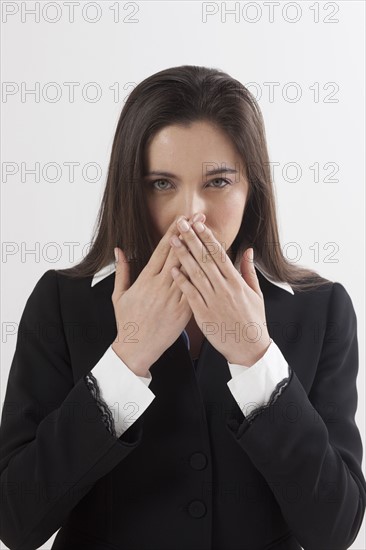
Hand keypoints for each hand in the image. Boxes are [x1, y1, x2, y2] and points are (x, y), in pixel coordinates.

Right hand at [111, 214, 204, 375]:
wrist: (136, 348)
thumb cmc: (128, 322)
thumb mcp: (119, 295)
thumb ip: (122, 271)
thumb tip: (120, 250)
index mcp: (145, 279)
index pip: (162, 249)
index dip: (173, 232)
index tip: (182, 218)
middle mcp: (160, 285)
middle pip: (179, 253)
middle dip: (190, 233)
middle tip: (200, 217)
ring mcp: (173, 298)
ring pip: (190, 269)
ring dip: (201, 250)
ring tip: (210, 235)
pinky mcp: (184, 311)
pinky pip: (196, 290)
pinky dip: (205, 277)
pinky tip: (215, 265)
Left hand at [169, 219, 270, 366]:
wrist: (249, 348)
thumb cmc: (253, 321)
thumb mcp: (256, 294)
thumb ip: (248, 270)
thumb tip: (248, 250)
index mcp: (236, 282)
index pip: (220, 254)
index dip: (208, 237)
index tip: (199, 224)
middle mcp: (224, 288)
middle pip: (205, 259)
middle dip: (192, 239)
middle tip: (181, 224)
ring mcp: (213, 301)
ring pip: (196, 274)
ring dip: (183, 256)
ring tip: (173, 241)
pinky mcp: (204, 314)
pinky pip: (190, 295)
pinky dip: (182, 282)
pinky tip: (173, 270)